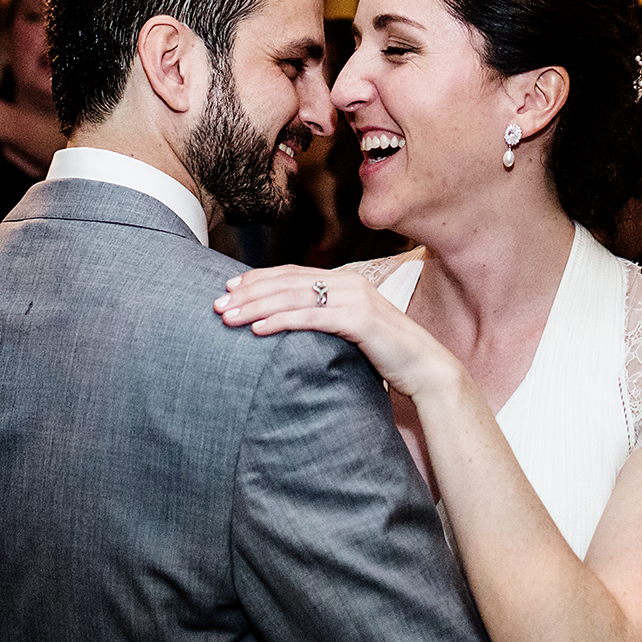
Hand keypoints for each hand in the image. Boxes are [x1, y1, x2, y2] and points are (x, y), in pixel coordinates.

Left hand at [215, 265, 464, 400]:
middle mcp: (348, 283)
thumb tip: (292, 325)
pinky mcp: (359, 319)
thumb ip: (326, 321)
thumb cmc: (385, 354)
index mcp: (345, 281)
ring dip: (256, 307)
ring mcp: (355, 298)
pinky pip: (312, 317)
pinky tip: (257, 330)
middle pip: (287, 282)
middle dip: (248, 293)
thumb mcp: (350, 331)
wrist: (425, 367)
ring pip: (294, 297)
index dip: (258, 279)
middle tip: (216, 304)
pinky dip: (281, 321)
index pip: (292, 274)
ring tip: (228, 318)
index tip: (228, 288)